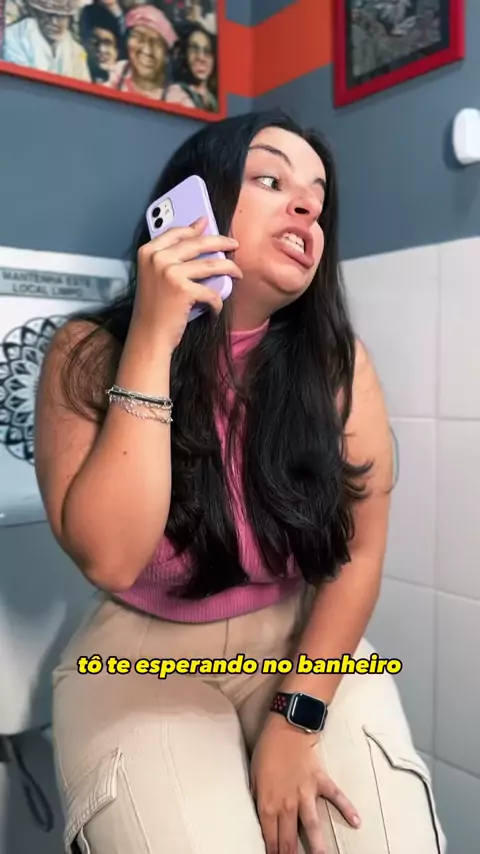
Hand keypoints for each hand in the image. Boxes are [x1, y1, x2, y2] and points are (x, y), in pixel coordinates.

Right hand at [132, 216, 241, 352]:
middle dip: (220, 242)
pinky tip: (216, 309)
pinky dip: (217, 303)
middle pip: (197, 243)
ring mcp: (170, 273)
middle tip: (234, 243)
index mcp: (148, 252)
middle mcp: (158, 258)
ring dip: (229, 268)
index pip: (176, 233)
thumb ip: (167, 259)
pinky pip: (211, 292)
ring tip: (238, 272)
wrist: (148, 335)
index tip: (207, 223)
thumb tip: (195, 242)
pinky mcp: (184, 290)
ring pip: (211, 265)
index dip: (195, 228)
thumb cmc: (153, 309)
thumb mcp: (153, 276)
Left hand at [250, 715, 360, 853]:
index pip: (271, 837)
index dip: (272, 852)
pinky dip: (347, 808)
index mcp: (269, 803)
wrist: (286, 727)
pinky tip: (357, 822)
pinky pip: (336, 797)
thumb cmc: (267, 750)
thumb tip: (262, 816)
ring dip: (318, 846)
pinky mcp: (321, 781)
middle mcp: (288, 803)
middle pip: (289, 838)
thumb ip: (259, 799)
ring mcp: (306, 794)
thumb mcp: (254, 776)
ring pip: (312, 826)